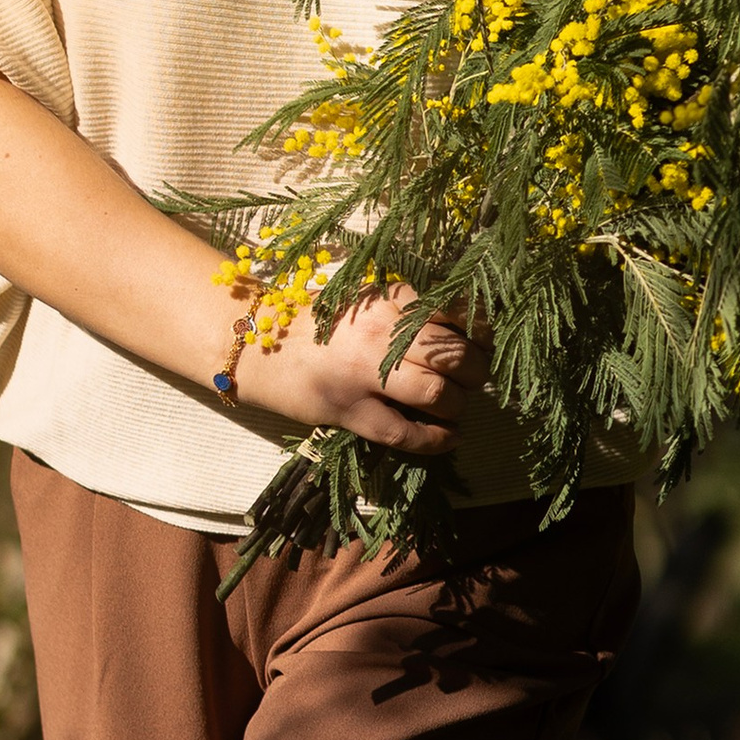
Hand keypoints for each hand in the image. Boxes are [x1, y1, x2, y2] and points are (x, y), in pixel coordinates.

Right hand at [234, 286, 483, 451]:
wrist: (255, 343)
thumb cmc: (318, 324)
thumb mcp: (367, 303)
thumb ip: (410, 312)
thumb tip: (465, 335)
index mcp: (391, 299)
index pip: (458, 313)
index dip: (482, 334)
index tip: (485, 344)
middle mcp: (382, 332)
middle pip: (456, 356)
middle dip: (476, 374)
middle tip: (473, 382)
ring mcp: (364, 373)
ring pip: (438, 394)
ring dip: (457, 406)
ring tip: (453, 408)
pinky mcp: (349, 410)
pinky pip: (406, 432)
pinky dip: (435, 440)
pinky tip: (448, 439)